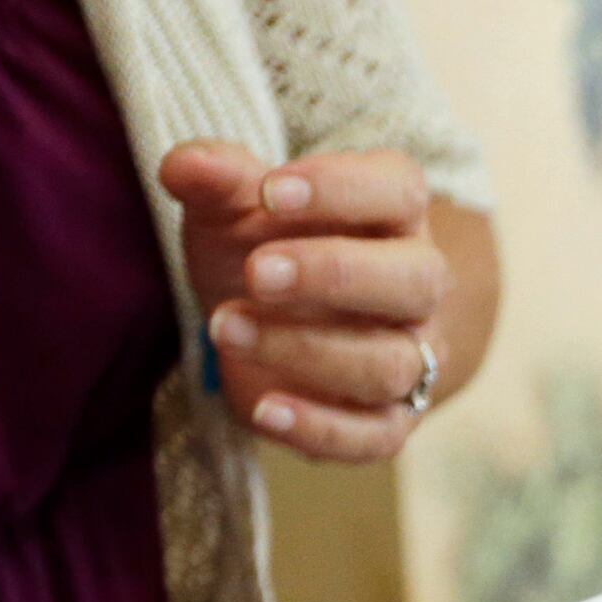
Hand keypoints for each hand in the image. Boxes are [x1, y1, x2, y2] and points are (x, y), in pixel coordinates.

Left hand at [161, 143, 450, 465]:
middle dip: (334, 274)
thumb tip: (183, 165)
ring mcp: (411, 357)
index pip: (397, 190)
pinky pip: (376, 436)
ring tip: (225, 328)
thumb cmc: (262, 247)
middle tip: (256, 272)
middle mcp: (418, 285)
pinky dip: (321, 430)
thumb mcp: (233, 209)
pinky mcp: (388, 421)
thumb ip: (217, 182)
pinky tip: (262, 409)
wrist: (275, 323)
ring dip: (307, 350)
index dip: (340, 189)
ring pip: (389, 363)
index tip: (269, 190)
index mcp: (395, 213)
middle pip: (415, 280)